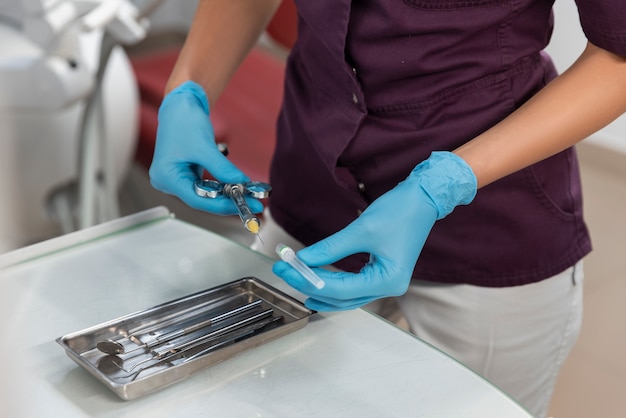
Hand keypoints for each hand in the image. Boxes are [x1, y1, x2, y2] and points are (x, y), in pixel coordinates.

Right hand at [149, 81, 263, 214]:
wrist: (181, 105)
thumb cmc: (183, 121)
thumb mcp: (205, 147)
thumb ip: (223, 168)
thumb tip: (241, 183)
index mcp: (166, 177)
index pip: (197, 199)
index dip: (222, 205)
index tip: (245, 205)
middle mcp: (169, 181)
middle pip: (202, 199)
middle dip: (228, 201)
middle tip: (254, 204)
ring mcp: (178, 178)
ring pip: (206, 194)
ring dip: (227, 194)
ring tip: (250, 196)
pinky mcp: (187, 174)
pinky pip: (207, 185)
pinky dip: (223, 185)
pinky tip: (239, 186)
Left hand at [272, 152, 476, 310]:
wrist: (423, 199)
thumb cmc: (400, 211)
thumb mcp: (361, 229)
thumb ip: (330, 248)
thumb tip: (303, 259)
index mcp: (388, 280)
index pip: (341, 289)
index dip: (310, 280)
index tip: (287, 269)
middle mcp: (389, 287)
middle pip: (342, 297)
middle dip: (310, 285)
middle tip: (284, 271)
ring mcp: (386, 282)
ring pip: (346, 296)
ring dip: (320, 287)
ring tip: (294, 277)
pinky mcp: (381, 274)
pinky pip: (352, 286)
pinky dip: (332, 282)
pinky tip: (314, 278)